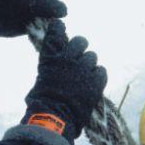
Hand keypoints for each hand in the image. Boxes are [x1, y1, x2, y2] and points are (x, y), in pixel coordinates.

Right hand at [22, 20, 106, 142]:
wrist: (55, 116)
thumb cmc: (43, 101)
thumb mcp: (42, 78)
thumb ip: (51, 66)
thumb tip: (57, 63)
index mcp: (51, 57)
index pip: (56, 32)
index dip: (58, 28)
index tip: (59, 27)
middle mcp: (68, 58)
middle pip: (81, 41)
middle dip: (80, 47)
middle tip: (78, 58)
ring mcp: (83, 68)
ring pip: (92, 56)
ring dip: (89, 64)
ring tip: (84, 77)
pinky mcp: (96, 80)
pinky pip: (101, 70)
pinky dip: (97, 75)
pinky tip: (92, 83)